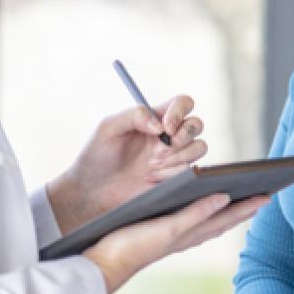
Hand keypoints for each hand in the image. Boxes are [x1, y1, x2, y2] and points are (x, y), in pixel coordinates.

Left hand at [48, 95, 206, 234]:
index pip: (182, 103)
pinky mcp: (176, 176)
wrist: (94, 190)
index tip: (165, 128)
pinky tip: (152, 177)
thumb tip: (160, 124)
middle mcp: (168, 135)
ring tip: (151, 165)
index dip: (180, 112)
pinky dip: (171, 172)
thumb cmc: (97, 155)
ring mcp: (174, 156)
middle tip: (160, 149)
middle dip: (183, 136)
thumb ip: (134, 115)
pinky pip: (189, 170)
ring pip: (199, 147)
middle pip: (196, 124)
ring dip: (178, 156)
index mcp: (155, 118)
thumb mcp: (108, 128)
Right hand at [84, 193, 268, 293]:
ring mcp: (176, 235)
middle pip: (224, 218)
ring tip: (243, 198)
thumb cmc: (134, 246)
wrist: (105, 263)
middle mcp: (188, 235)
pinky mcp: (163, 232)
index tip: (269, 194)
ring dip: (228, 210)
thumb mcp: (168, 229)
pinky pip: (194, 220)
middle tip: (265, 193)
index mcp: (192, 233)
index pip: (228, 217)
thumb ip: (195, 214)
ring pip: (210, 220)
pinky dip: (206, 211)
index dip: (249, 206)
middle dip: (244, 206)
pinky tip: (206, 207)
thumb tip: (224, 197)